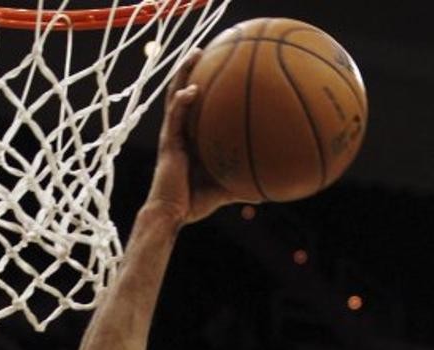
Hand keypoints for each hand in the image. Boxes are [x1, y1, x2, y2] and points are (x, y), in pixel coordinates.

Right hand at [146, 51, 238, 225]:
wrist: (170, 215)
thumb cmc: (192, 205)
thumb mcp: (222, 191)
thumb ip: (240, 185)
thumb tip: (266, 192)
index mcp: (188, 142)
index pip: (192, 109)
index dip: (200, 88)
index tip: (216, 71)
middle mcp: (178, 134)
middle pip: (182, 95)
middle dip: (191, 71)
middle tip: (203, 51)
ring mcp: (171, 137)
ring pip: (175, 97)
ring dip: (184, 74)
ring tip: (195, 54)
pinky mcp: (167, 144)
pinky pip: (174, 117)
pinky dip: (182, 102)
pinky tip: (193, 90)